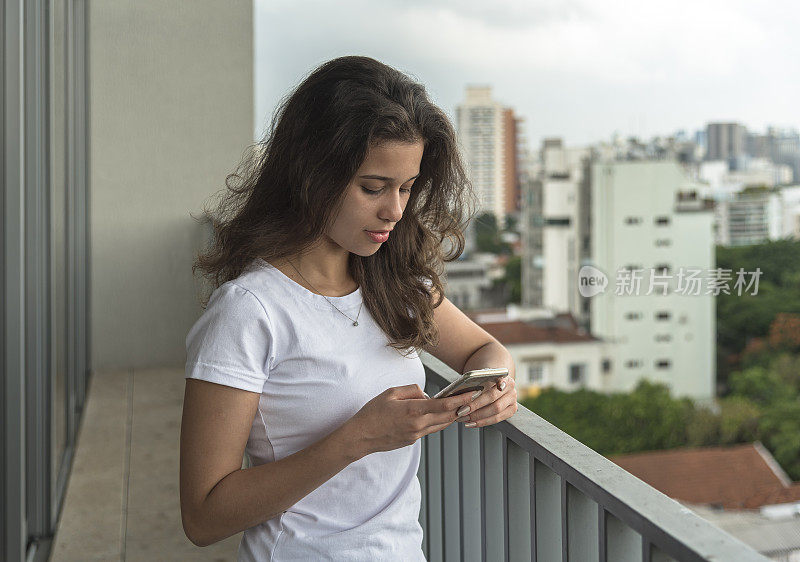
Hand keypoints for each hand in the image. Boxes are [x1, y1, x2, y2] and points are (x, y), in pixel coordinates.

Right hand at [344, 383, 484, 458]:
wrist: (361, 437)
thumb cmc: (373, 412)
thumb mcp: (391, 392)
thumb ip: (411, 390)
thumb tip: (425, 394)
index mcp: (413, 411)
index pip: (444, 406)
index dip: (461, 399)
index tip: (473, 393)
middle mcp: (418, 425)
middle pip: (448, 417)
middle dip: (461, 407)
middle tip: (471, 397)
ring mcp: (416, 435)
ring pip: (441, 425)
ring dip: (450, 416)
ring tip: (458, 404)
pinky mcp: (412, 440)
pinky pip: (430, 429)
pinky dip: (436, 421)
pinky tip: (436, 414)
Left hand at [453, 376, 517, 427]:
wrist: (495, 381)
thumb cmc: (484, 379)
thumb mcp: (480, 377)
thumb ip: (474, 382)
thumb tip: (460, 392)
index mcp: (505, 377)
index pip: (495, 383)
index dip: (488, 388)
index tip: (475, 394)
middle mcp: (511, 389)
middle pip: (493, 399)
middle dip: (475, 406)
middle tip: (461, 411)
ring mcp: (513, 401)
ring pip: (496, 412)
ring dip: (478, 417)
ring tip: (464, 418)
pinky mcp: (511, 411)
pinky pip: (496, 419)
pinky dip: (482, 422)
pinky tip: (471, 423)